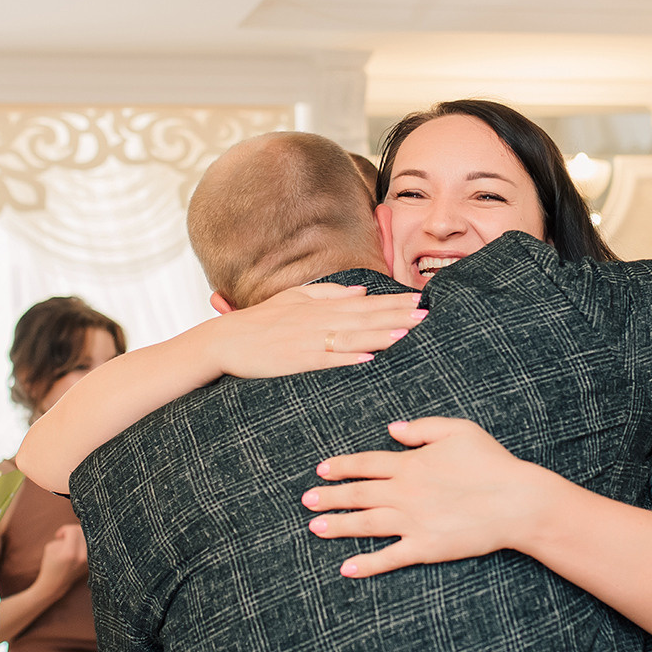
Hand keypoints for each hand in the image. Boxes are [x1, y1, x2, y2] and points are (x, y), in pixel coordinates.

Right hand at [31, 525, 87, 596]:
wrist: (55, 584)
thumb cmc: (50, 564)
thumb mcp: (51, 547)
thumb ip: (64, 536)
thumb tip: (79, 530)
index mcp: (70, 553)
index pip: (73, 530)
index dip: (64, 529)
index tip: (58, 535)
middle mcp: (82, 557)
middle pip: (82, 532)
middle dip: (72, 530)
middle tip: (64, 537)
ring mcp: (88, 560)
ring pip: (88, 537)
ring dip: (79, 535)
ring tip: (69, 542)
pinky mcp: (91, 562)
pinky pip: (91, 544)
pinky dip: (83, 542)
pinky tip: (76, 547)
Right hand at [201, 284, 424, 378]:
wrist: (225, 340)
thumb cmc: (260, 321)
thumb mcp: (294, 297)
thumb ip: (329, 293)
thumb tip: (362, 290)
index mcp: (320, 306)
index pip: (365, 302)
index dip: (393, 301)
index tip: (419, 300)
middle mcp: (318, 320)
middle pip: (365, 317)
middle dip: (397, 317)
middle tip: (426, 315)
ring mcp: (307, 340)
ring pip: (351, 337)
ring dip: (380, 335)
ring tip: (406, 334)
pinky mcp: (296, 360)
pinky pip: (327, 360)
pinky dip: (348, 358)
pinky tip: (369, 358)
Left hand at [303, 417, 555, 576]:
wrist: (516, 502)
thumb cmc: (492, 463)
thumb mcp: (459, 430)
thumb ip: (422, 428)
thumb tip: (391, 429)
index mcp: (411, 464)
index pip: (366, 463)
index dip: (341, 466)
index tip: (322, 469)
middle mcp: (405, 493)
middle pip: (358, 494)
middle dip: (330, 497)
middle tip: (307, 501)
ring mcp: (412, 522)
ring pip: (365, 524)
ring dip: (338, 526)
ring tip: (315, 527)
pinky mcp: (425, 548)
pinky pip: (389, 557)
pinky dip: (366, 564)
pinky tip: (347, 568)